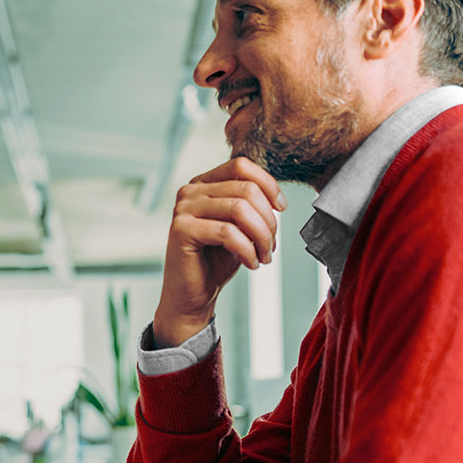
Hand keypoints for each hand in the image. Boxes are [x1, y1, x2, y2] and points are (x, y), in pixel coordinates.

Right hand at [154, 158, 286, 346]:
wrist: (193, 296)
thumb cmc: (216, 262)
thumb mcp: (241, 227)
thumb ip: (252, 206)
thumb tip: (276, 199)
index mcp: (204, 184)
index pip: (241, 166)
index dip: (268, 184)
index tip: (281, 208)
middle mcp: (190, 191)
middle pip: (245, 189)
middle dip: (268, 220)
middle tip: (271, 246)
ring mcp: (183, 209)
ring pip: (240, 209)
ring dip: (261, 236)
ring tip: (264, 256)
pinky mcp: (181, 230)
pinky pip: (227, 232)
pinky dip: (247, 250)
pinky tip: (251, 263)